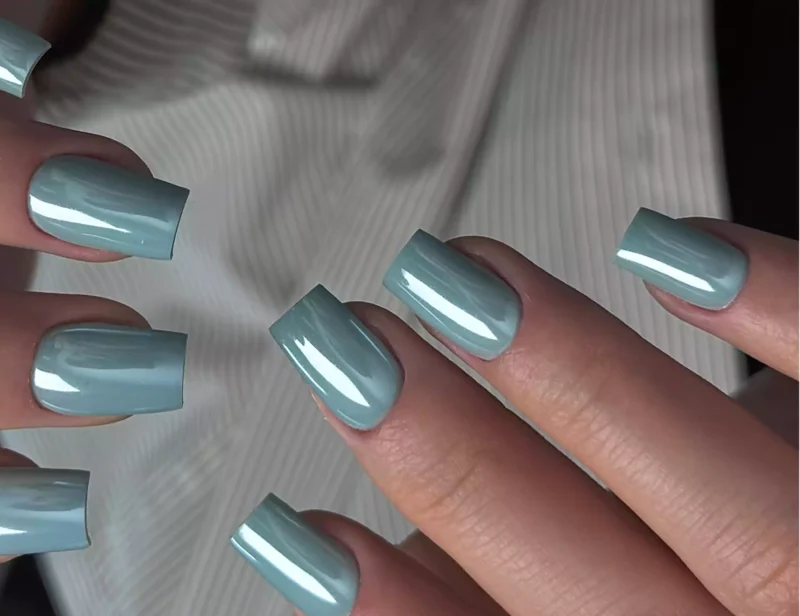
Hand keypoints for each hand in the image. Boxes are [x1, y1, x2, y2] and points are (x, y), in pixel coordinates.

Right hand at [241, 212, 796, 615]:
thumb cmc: (733, 595)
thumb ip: (500, 596)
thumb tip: (381, 538)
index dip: (396, 609)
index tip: (296, 535)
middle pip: (605, 584)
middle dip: (458, 463)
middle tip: (349, 351)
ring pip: (747, 513)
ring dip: (586, 383)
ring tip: (459, 277)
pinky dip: (787, 313)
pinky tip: (674, 251)